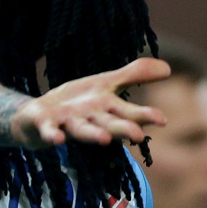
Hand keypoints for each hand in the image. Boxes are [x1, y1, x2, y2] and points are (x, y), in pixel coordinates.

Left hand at [12, 58, 169, 148]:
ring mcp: (67, 124)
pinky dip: (52, 134)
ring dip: (93, 134)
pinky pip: (48, 130)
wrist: (37, 116)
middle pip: (108, 125)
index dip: (144, 116)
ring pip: (82, 130)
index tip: (162, 119)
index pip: (128, 114)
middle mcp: (90, 120)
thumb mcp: (105, 84)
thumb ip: (133, 75)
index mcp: (106, 110)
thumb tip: (168, 68)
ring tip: (105, 139)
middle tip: (137, 135)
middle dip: (122, 129)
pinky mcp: (44, 124)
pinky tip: (56, 138)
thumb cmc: (77, 103)